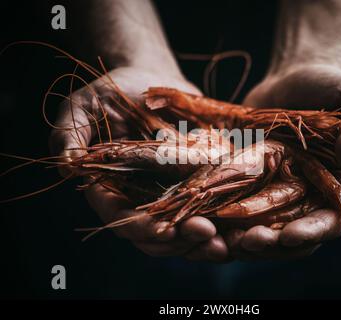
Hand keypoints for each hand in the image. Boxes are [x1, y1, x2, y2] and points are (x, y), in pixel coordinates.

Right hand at [50, 66, 227, 260]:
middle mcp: (140, 197)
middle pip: (158, 232)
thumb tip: (66, 165)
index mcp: (110, 188)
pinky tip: (242, 222)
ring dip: (205, 239)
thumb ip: (69, 135)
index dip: (142, 228)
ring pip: (185, 226)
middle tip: (208, 238)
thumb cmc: (110, 93)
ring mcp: (169, 191)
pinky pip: (209, 205)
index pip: (122, 218)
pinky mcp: (195, 180)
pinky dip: (224, 217)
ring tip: (228, 244)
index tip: (166, 230)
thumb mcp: (82, 108)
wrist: (148, 81)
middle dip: (182, 241)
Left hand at [224, 63, 340, 258]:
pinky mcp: (252, 184)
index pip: (331, 221)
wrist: (290, 82)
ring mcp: (278, 193)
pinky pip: (238, 207)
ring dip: (242, 239)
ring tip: (220, 238)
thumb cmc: (330, 88)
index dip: (311, 232)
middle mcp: (310, 198)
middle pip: (292, 235)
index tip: (287, 236)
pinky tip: (206, 220)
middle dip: (270, 243)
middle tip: (246, 240)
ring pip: (262, 228)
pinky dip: (224, 218)